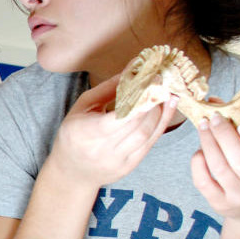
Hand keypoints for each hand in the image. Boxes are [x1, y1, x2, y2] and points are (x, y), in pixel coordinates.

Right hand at [49, 74, 178, 187]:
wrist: (72, 170)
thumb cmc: (75, 133)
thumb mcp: (83, 106)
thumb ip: (108, 88)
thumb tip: (133, 68)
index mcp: (85, 132)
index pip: (118, 117)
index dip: (139, 100)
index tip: (152, 81)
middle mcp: (101, 150)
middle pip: (136, 125)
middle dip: (153, 102)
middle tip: (162, 83)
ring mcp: (116, 161)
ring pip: (146, 135)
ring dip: (159, 113)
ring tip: (165, 95)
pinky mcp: (128, 167)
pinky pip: (150, 144)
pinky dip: (161, 124)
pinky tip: (166, 109)